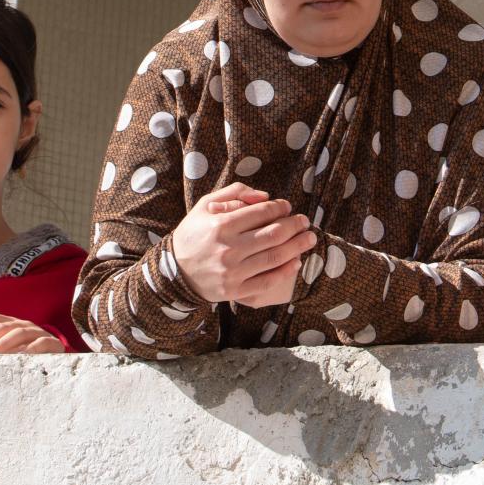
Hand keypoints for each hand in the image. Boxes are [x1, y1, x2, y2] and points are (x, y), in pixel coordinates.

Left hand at [0, 312, 63, 353]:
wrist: (52, 358)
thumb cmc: (21, 352)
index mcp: (9, 323)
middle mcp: (22, 324)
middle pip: (1, 325)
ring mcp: (37, 332)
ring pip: (18, 332)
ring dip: (3, 343)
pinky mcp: (51, 343)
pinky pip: (39, 343)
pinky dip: (29, 349)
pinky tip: (18, 358)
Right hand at [171, 182, 316, 307]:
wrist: (174, 272)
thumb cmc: (193, 234)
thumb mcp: (204, 206)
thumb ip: (233, 193)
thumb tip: (265, 195)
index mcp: (221, 226)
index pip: (261, 213)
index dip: (280, 208)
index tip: (287, 207)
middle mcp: (229, 249)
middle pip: (273, 235)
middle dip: (295, 226)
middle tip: (305, 221)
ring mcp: (233, 272)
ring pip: (275, 258)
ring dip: (297, 246)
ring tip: (309, 238)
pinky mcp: (236, 290)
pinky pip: (267, 281)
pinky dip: (285, 272)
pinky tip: (296, 262)